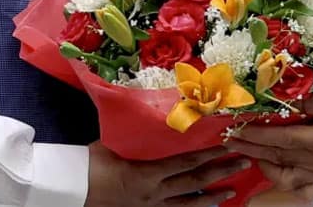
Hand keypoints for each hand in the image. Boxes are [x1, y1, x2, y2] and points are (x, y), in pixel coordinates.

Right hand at [85, 143, 246, 206]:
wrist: (69, 189)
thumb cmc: (89, 162)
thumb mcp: (114, 143)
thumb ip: (137, 135)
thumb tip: (152, 114)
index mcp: (147, 174)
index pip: (186, 162)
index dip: (209, 154)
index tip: (227, 145)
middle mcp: (154, 193)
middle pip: (194, 182)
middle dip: (221, 173)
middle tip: (243, 163)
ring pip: (187, 205)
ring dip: (211, 198)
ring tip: (231, 192)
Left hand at [225, 92, 312, 190]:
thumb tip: (300, 99)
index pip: (283, 140)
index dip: (257, 134)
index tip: (237, 126)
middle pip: (278, 156)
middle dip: (250, 146)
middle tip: (228, 137)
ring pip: (285, 173)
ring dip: (262, 161)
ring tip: (246, 148)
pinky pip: (299, 181)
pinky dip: (282, 174)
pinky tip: (273, 163)